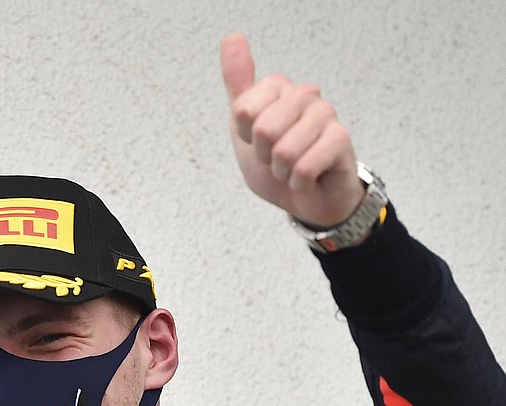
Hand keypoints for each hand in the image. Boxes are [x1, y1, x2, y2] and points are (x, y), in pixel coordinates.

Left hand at [220, 34, 363, 228]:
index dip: (245, 135)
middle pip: (263, 129)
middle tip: (276, 158)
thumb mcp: (244, 126)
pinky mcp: (341, 139)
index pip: (244, 109)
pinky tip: (307, 178)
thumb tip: (232, 37)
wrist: (304, 200)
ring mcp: (326, 114)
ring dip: (281, 171)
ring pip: (283, 151)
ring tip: (292, 167)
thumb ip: (237, 84)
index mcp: (279, 89)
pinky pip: (303, 167)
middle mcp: (305, 95)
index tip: (257, 141)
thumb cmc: (276, 163)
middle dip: (264, 155)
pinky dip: (298, 182)